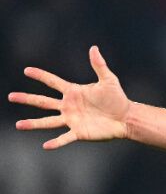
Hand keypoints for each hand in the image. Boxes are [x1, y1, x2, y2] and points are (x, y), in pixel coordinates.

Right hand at [8, 46, 131, 148]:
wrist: (126, 117)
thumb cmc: (118, 98)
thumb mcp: (109, 80)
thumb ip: (99, 65)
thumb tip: (94, 48)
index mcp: (73, 92)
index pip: (53, 82)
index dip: (40, 76)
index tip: (27, 70)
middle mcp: (68, 106)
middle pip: (43, 102)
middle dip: (27, 98)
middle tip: (11, 96)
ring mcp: (72, 119)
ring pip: (48, 121)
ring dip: (33, 123)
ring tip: (19, 124)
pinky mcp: (79, 132)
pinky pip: (64, 138)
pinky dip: (56, 142)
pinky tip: (45, 145)